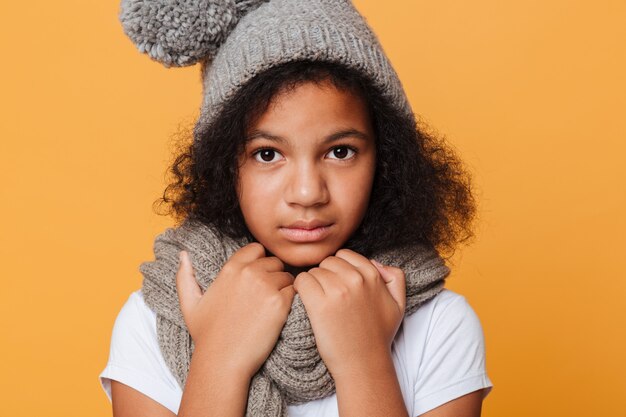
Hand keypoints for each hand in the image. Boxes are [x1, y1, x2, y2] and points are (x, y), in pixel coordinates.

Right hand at [176, 243, 295, 378]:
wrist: (222, 361)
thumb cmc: (206, 335)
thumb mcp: (190, 304)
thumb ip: (185, 276)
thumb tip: (183, 254)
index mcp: (230, 268)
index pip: (256, 248)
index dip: (260, 261)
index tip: (257, 278)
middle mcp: (249, 273)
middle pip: (274, 262)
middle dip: (273, 275)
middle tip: (265, 297)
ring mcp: (265, 286)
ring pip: (286, 277)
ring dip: (283, 289)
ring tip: (271, 308)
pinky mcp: (279, 303)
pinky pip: (294, 292)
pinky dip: (290, 302)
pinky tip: (279, 315)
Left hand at [293, 248, 405, 377]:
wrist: (363, 363)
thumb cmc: (378, 336)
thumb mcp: (398, 304)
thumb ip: (395, 278)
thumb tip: (377, 263)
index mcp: (372, 275)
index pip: (345, 255)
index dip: (338, 269)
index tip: (338, 285)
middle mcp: (355, 279)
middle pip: (328, 262)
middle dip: (326, 275)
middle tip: (328, 296)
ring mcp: (337, 291)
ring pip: (314, 271)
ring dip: (313, 284)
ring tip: (319, 302)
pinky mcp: (319, 304)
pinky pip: (301, 281)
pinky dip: (300, 290)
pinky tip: (306, 302)